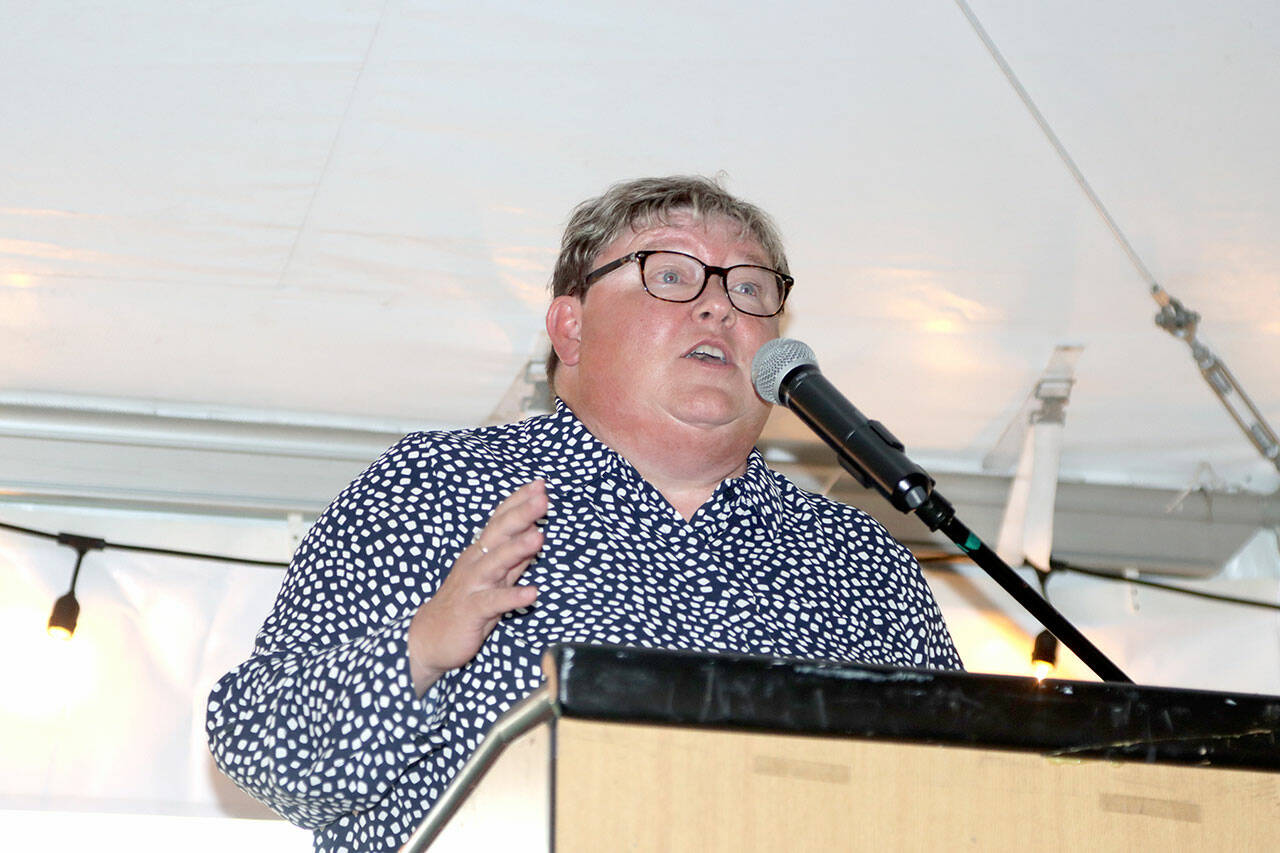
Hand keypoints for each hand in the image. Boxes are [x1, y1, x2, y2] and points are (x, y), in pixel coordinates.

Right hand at [407, 480, 545, 694]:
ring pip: (495, 562)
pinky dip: (512, 597)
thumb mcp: (494, 578)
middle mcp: (476, 563)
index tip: (540, 484)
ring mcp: (473, 585)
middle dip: (521, 514)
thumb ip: (514, 558)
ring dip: (517, 549)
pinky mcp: (472, 611)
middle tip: (542, 499)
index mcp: (481, 552)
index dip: (518, 502)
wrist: (430, 638)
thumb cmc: (467, 603)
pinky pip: (493, 602)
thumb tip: (536, 533)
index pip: (501, 521)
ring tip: (540, 536)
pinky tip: (532, 593)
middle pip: (499, 534)